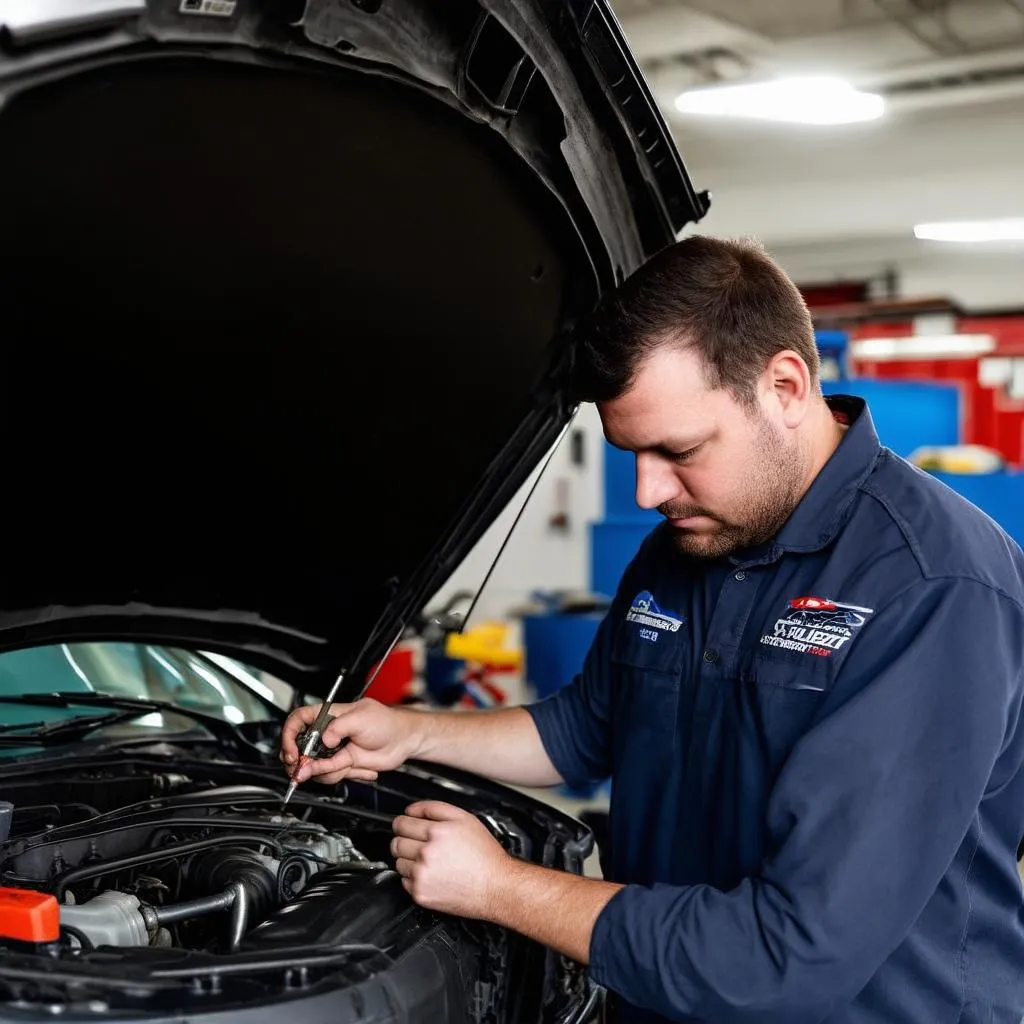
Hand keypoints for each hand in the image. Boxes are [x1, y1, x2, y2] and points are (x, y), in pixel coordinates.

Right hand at [279, 698, 421, 785]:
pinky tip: (364, 768)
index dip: (289, 737)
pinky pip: (332, 776)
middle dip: (300, 763)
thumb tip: (325, 740)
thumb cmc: (385, 721)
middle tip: (306, 770)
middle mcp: (326, 734)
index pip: (297, 721)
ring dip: (328, 772)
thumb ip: (339, 727)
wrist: (402, 740)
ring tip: (348, 765)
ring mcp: (333, 750)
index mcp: (327, 715)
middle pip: (299, 749)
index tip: (292, 753)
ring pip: (314, 767)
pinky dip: (346, 775)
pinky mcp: (342, 765)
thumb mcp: (361, 717)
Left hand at [391, 801, 509, 918]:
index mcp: (436, 832)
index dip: (402, 823)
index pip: (401, 823)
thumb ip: (434, 808)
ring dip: (408, 859)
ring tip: (428, 860)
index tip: (405, 826)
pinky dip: (413, 877)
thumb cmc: (484, 855)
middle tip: (417, 843)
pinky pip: (404, 881)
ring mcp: (422, 875)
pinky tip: (430, 874)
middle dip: (403, 840)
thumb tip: (411, 810)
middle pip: (396, 843)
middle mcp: (426, 854)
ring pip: (398, 862)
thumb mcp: (465, 819)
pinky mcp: (421, 893)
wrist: (495, 886)